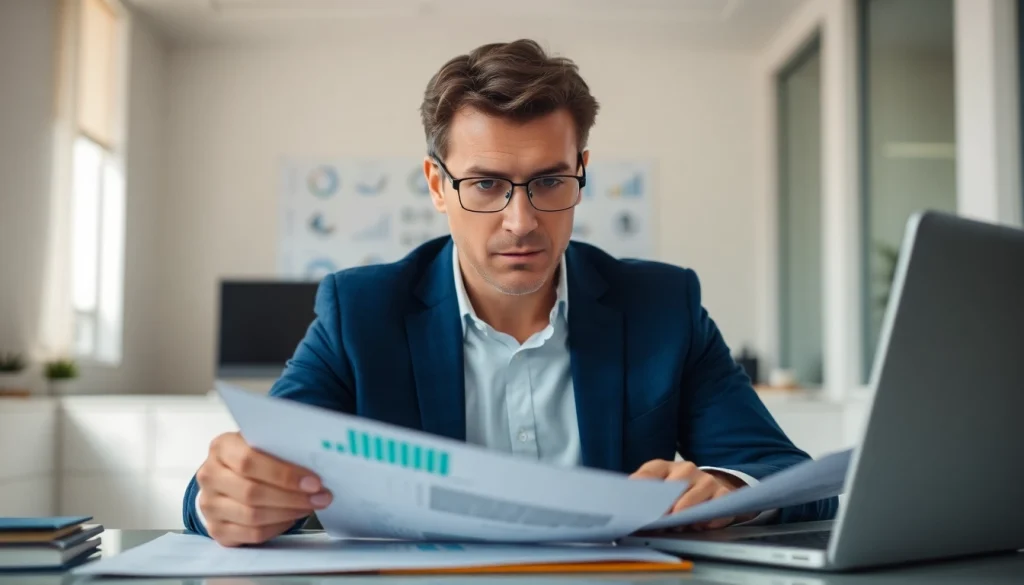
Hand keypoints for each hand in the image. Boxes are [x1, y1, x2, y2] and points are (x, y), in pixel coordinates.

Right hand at [195, 431, 332, 546]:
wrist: (227, 476)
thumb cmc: (252, 456)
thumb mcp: (262, 443)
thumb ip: (280, 449)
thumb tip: (314, 464)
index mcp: (221, 448)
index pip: (249, 461)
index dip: (284, 474)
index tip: (313, 481)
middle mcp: (210, 476)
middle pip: (252, 492)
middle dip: (293, 497)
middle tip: (320, 497)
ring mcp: (210, 505)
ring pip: (253, 516)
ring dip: (288, 513)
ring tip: (309, 506)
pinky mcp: (217, 529)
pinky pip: (251, 534)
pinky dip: (277, 527)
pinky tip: (292, 517)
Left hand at [630, 459, 755, 530]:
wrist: (708, 488)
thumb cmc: (676, 492)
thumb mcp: (658, 489)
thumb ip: (643, 496)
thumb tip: (624, 509)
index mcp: (664, 467)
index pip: (648, 474)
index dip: (641, 489)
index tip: (634, 505)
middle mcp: (686, 469)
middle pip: (673, 485)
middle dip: (664, 505)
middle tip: (657, 520)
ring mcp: (706, 480)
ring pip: (694, 496)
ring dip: (684, 513)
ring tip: (676, 526)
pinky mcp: (723, 493)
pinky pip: (716, 506)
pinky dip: (707, 518)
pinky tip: (699, 525)